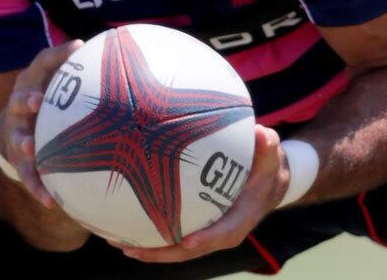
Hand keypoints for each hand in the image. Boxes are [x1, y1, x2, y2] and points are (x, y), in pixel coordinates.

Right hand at [0, 39, 83, 208]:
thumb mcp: (60, 80)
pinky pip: (27, 175)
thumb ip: (80, 68)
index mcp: (35, 82)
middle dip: (26, 99)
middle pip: (19, 100)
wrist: (17, 129)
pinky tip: (50, 201)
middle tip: (36, 102)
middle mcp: (20, 106)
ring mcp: (17, 133)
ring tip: (29, 148)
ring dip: (22, 141)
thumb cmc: (50, 99)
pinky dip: (36, 187)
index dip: (56, 57)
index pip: (43, 64)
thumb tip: (107, 49)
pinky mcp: (18, 160)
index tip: (73, 50)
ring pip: (17, 137)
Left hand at [115, 124, 288, 262]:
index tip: (187, 241)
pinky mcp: (195, 228)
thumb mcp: (269, 155)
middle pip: (189, 251)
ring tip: (117, 243)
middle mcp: (221, 233)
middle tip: (132, 249)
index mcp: (240, 219)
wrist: (267, 183)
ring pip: (175, 249)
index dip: (205, 240)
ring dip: (147, 249)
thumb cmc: (265, 167)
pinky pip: (171, 236)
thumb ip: (266, 145)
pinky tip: (123, 227)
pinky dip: (148, 235)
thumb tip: (260, 133)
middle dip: (161, 253)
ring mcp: (206, 234)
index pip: (222, 234)